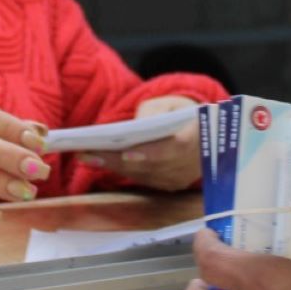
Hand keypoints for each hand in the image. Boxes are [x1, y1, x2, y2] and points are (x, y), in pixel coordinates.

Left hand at [83, 95, 199, 190]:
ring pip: (144, 175)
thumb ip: (152, 112)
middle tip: (88, 154)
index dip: (151, 153)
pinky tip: (101, 162)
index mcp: (198, 137)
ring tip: (87, 157)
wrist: (203, 132)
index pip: (175, 148)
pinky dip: (122, 171)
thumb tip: (132, 129)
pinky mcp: (171, 185)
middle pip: (152, 166)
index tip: (126, 153)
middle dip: (118, 161)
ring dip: (114, 168)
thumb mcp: (169, 104)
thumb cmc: (181, 112)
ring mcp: (182, 178)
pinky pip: (144, 179)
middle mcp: (192, 164)